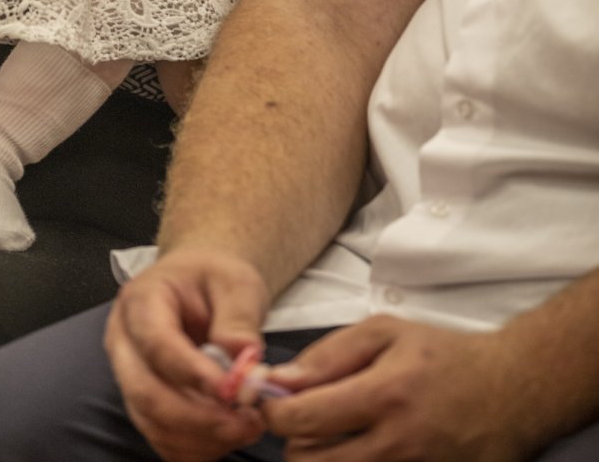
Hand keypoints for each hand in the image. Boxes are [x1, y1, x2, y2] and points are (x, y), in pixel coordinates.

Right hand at [104, 247, 271, 460]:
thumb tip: (243, 362)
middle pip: (146, 393)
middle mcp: (125, 341)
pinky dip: (195, 447)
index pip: (157, 344)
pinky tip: (227, 433)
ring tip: (244, 425)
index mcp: (141, 300)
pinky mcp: (143, 403)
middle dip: (199, 417)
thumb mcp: (236, 282)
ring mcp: (129, 375)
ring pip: (153, 423)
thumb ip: (239, 319)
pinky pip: (161, 439)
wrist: (201, 284)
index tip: (233, 392)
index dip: (193, 374)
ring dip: (201, 436)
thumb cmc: (213, 279)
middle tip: (244, 421)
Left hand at [259, 315, 527, 460]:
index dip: (274, 411)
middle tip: (305, 420)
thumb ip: (329, 354)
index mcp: (384, 395)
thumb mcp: (385, 332)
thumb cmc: (443, 356)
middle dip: (294, 440)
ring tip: (331, 434)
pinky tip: (356, 448)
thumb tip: (283, 380)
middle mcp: (396, 444)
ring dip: (320, 458)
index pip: (303, 419)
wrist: (507, 392)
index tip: (273, 401)